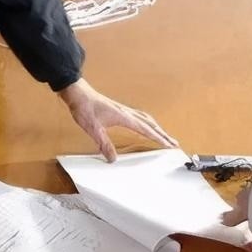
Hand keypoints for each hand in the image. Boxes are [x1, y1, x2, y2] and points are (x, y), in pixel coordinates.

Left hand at [58, 78, 177, 161]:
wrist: (77, 93)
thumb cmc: (84, 108)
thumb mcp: (92, 128)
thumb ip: (103, 144)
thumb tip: (113, 159)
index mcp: (123, 117)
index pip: (146, 129)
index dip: (159, 138)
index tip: (170, 145)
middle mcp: (126, 112)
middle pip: (149, 123)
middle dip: (162, 134)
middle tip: (174, 143)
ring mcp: (122, 109)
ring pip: (145, 118)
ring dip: (156, 127)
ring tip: (164, 135)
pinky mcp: (118, 109)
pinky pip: (138, 115)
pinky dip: (146, 121)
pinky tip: (143, 124)